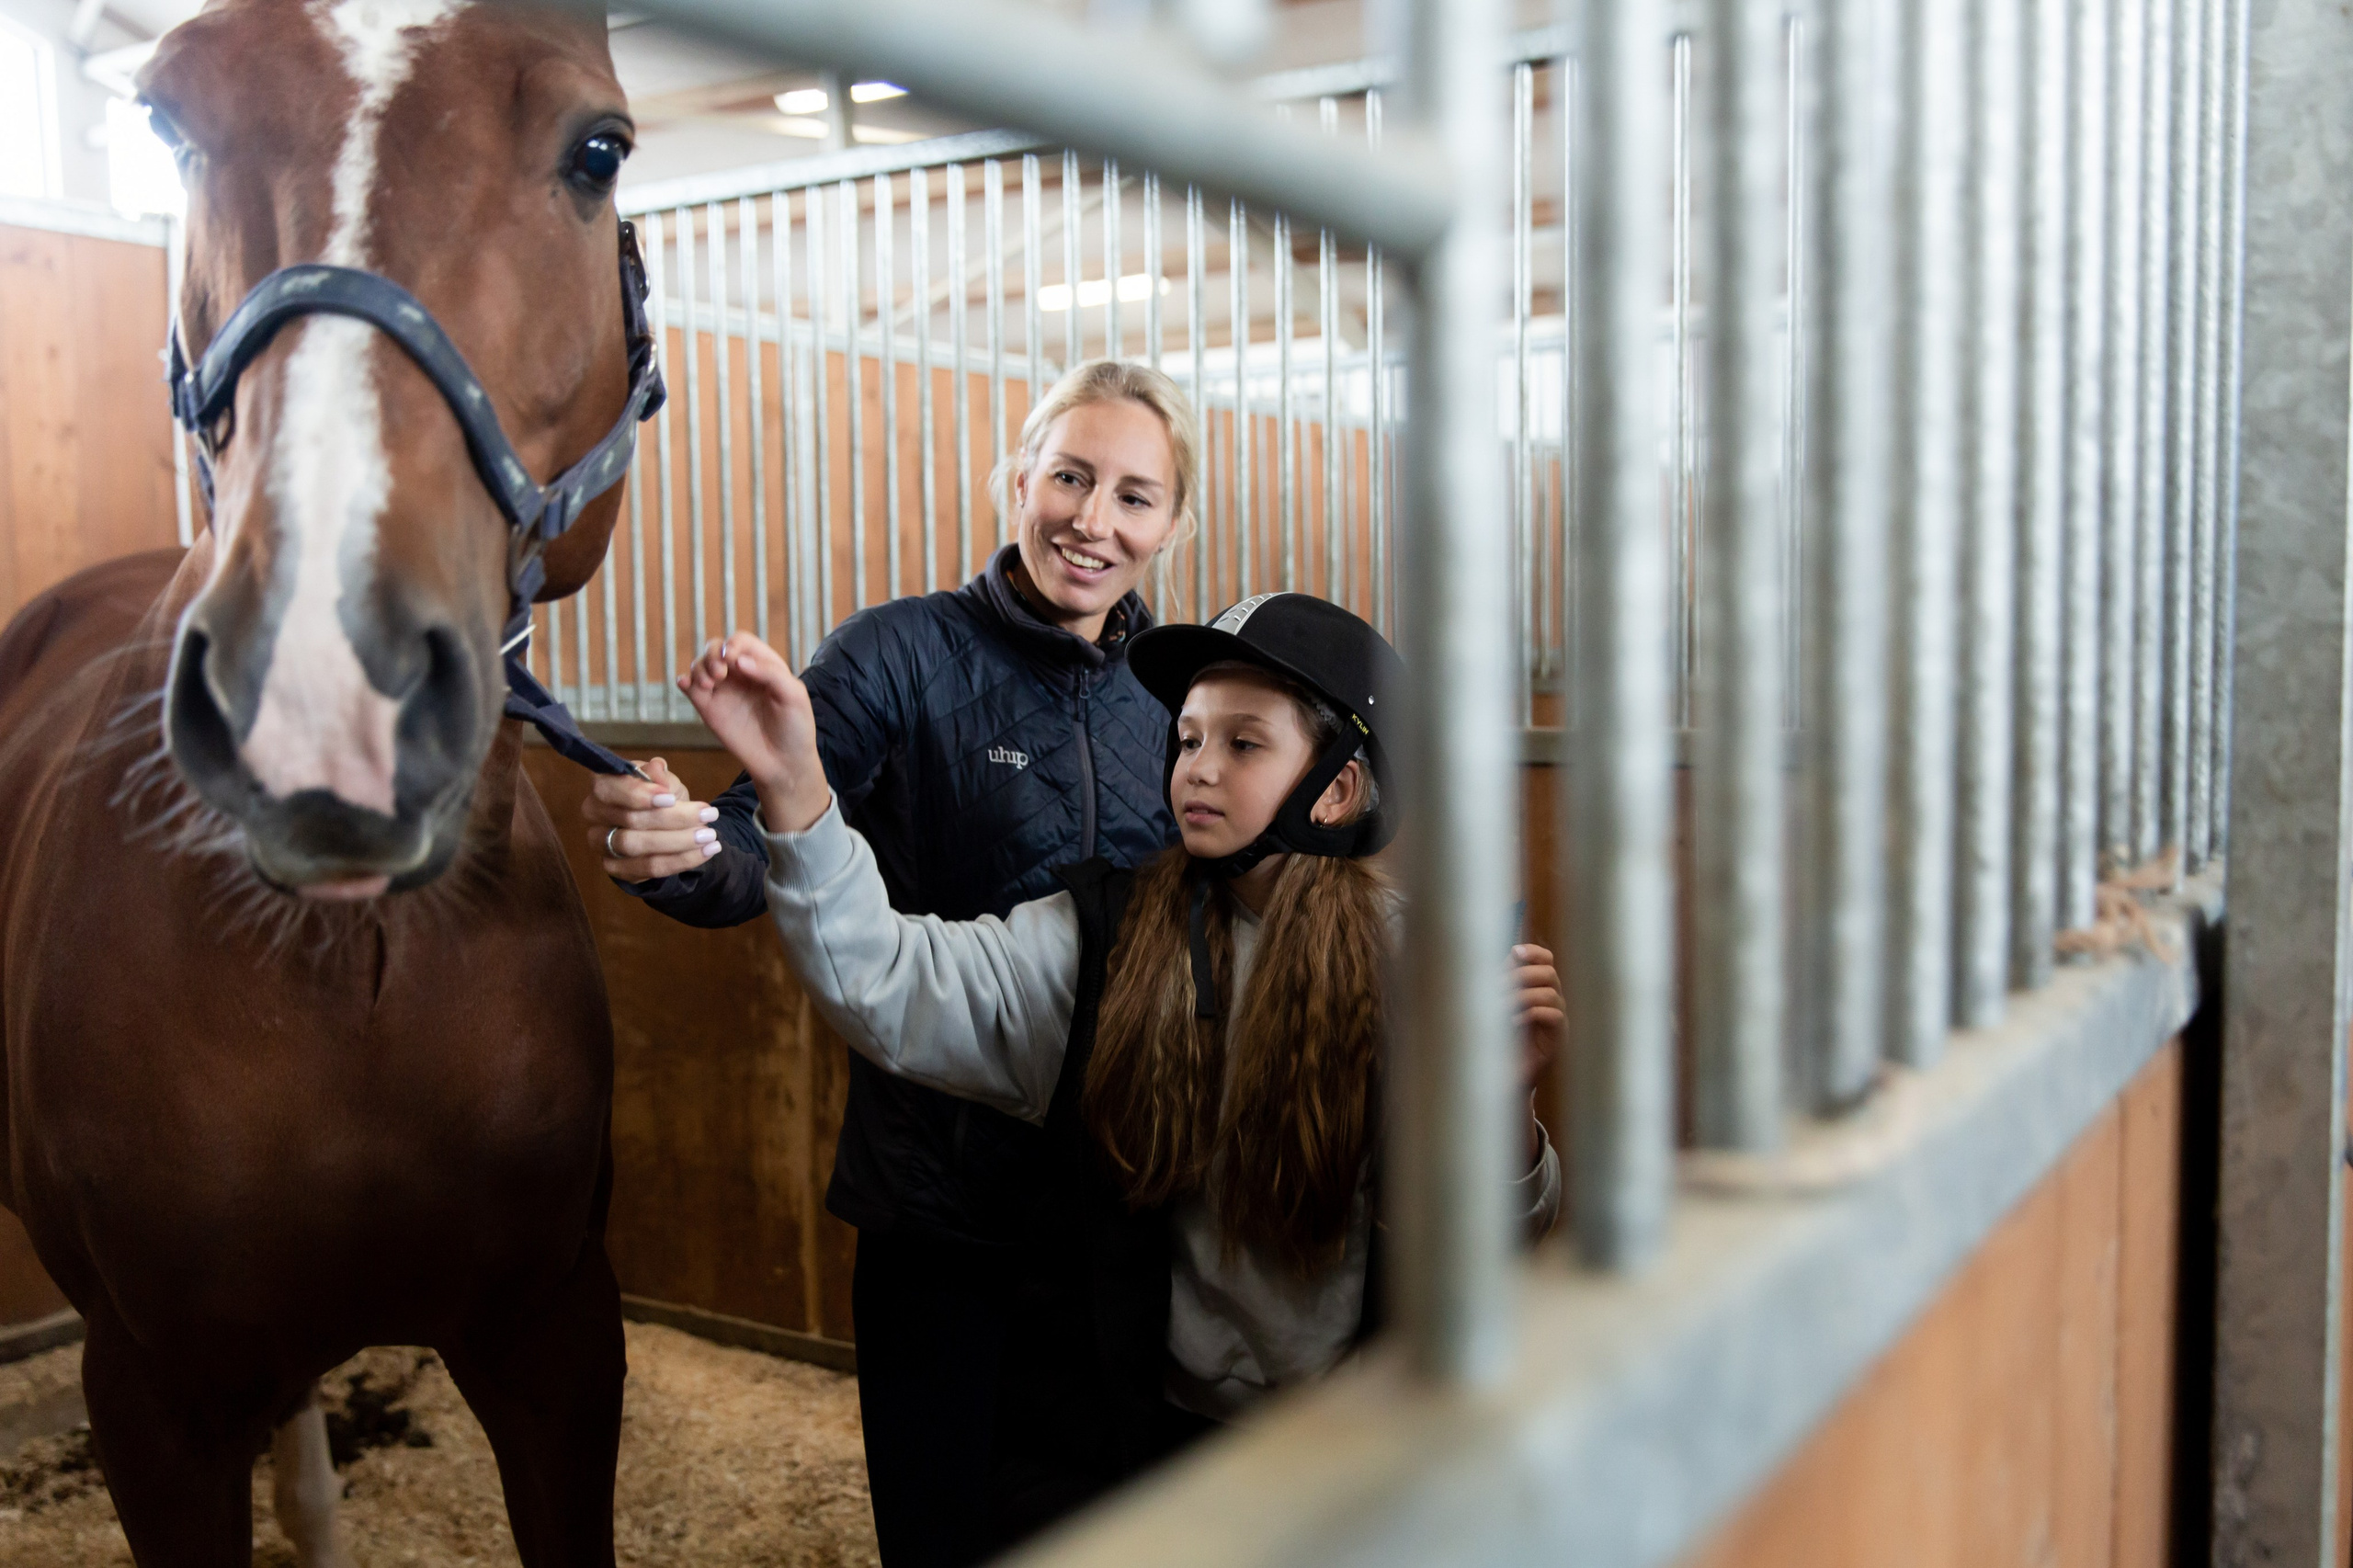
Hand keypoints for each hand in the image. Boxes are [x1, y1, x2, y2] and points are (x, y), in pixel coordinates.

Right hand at [579, 757, 721, 880]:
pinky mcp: (616, 868)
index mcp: (602, 785)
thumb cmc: (661, 797)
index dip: (639, 794)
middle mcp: (594, 815)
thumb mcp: (664, 782)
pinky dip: (681, 860)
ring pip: (638, 846)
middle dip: (673, 818)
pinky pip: (649, 868)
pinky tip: (705, 852)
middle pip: (630, 820)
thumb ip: (660, 776)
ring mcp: (601, 844)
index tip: (670, 797)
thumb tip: (657, 768)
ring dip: (679, 842)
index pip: (610, 790)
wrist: (664, 828)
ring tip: (710, 836)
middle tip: (709, 815)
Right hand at [678, 634, 830, 831]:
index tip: (733, 661)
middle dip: (713, 654)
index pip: (740, 642)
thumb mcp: (793, 695)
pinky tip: (687, 685)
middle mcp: (740, 674)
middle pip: (716, 648)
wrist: (783, 763)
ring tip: (708, 684)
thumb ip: (770, 673)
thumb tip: (738, 661)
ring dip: (699, 667)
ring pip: (700, 665)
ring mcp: (723, 690)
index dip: (733, 645)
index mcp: (762, 664)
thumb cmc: (795, 727)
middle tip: (719, 674)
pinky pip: (690, 688)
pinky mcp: (709, 708)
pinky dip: (684, 681)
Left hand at [1512, 943, 1563, 1165]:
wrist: (1502, 1079)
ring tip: (1502, 1010)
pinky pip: (1554, 1015)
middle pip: (1549, 972)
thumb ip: (1500, 981)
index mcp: (1536, 990)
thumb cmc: (1496, 1042)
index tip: (1514, 952)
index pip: (1546, 959)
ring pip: (1550, 993)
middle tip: (1499, 988)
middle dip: (1522, 975)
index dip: (1534, 952)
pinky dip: (1532, 1013)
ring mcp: (1557, 1021)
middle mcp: (1551, 1002)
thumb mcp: (1494, 1007)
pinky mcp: (1557, 1040)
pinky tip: (1514, 1022)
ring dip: (1522, 996)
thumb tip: (1509, 953)